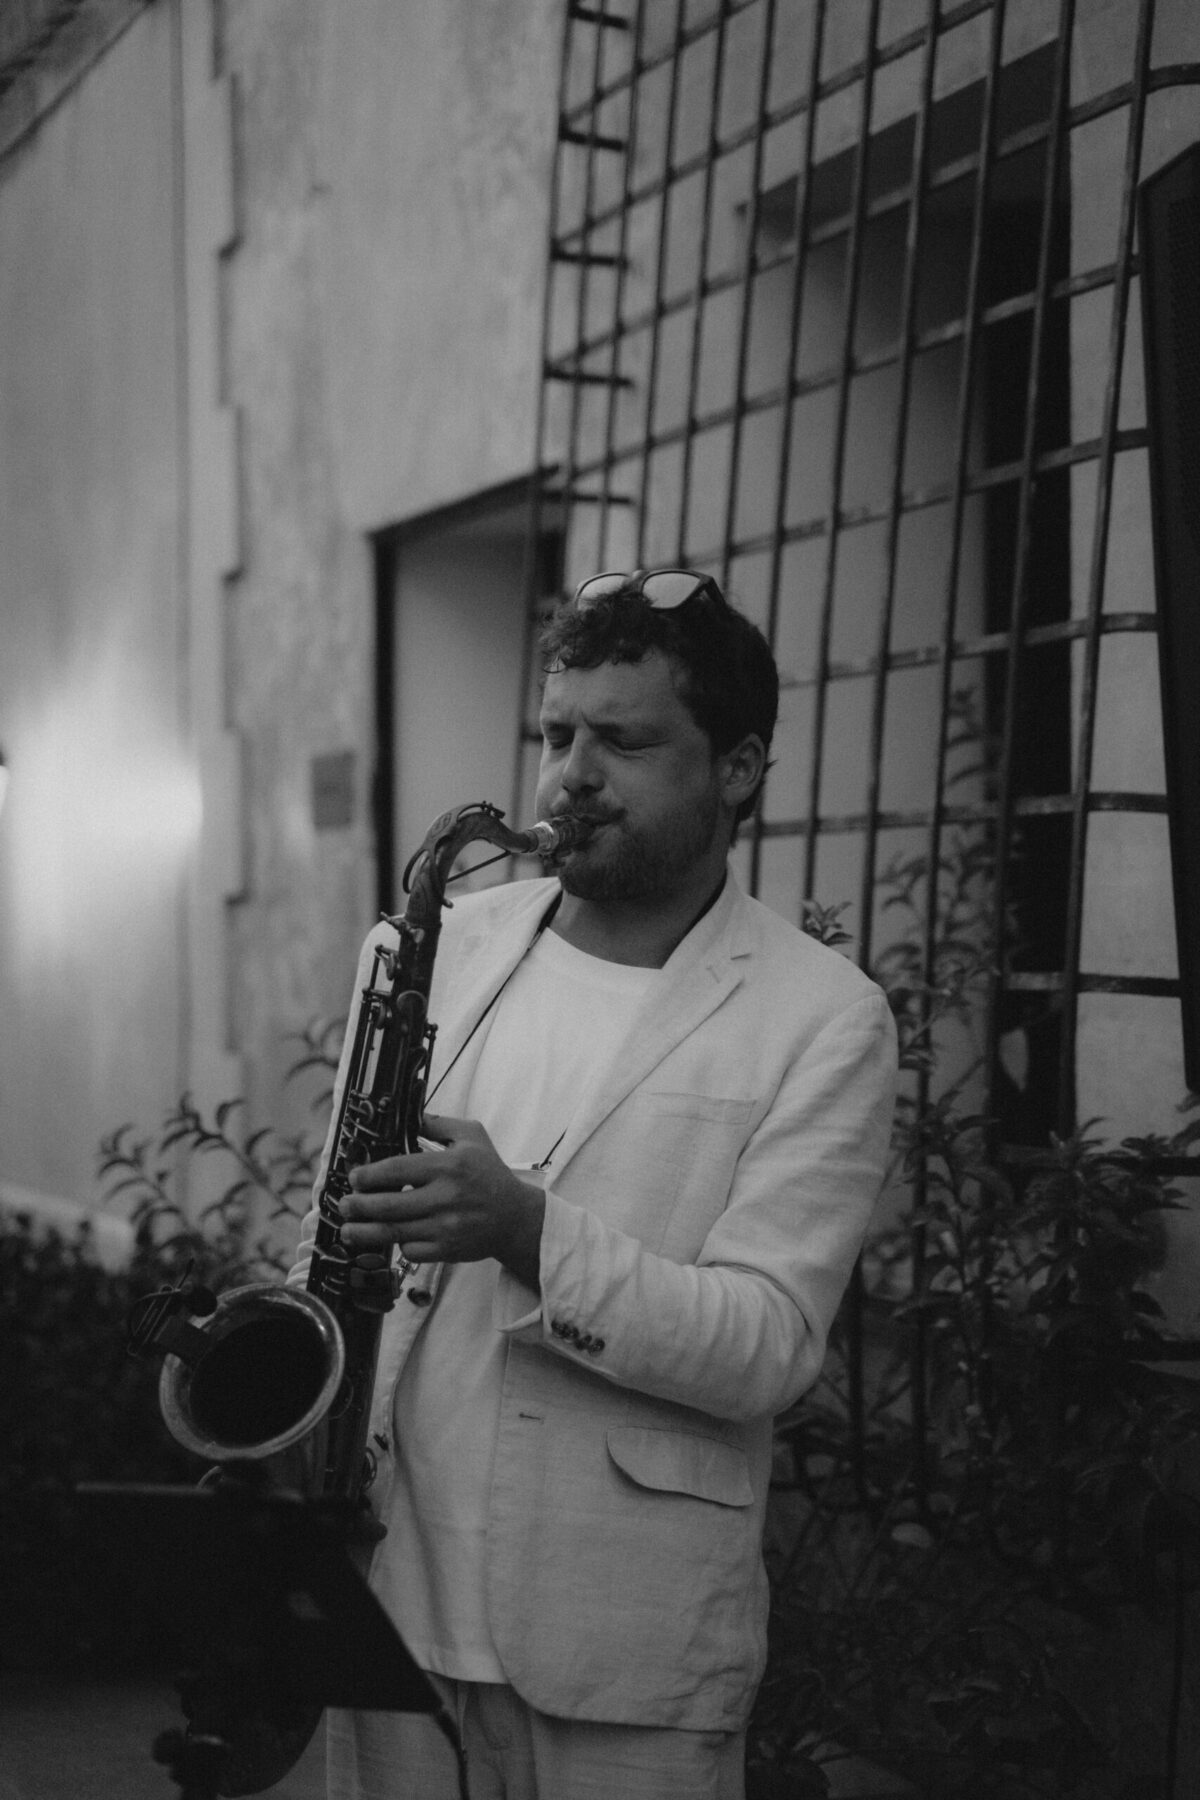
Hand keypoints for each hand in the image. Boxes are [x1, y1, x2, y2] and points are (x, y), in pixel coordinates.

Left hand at [339, 1113, 544, 1287]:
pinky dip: (397, 1245)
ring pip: (393, 1232)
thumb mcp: (471, 1136)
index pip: (397, 1170)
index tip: (354, 1178)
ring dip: (363, 1232)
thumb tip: (407, 1115)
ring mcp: (445, 1227)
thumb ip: (438, 1124)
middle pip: (388, 1205)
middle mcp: (445, 1197)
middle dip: (358, 1206)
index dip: (368, 1175)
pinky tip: (391, 1238)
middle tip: (343, 1204)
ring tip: (347, 1229)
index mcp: (448, 1166)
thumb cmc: (490, 1173)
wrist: (515, 1217)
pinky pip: (410, 1251)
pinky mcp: (447, 1250)